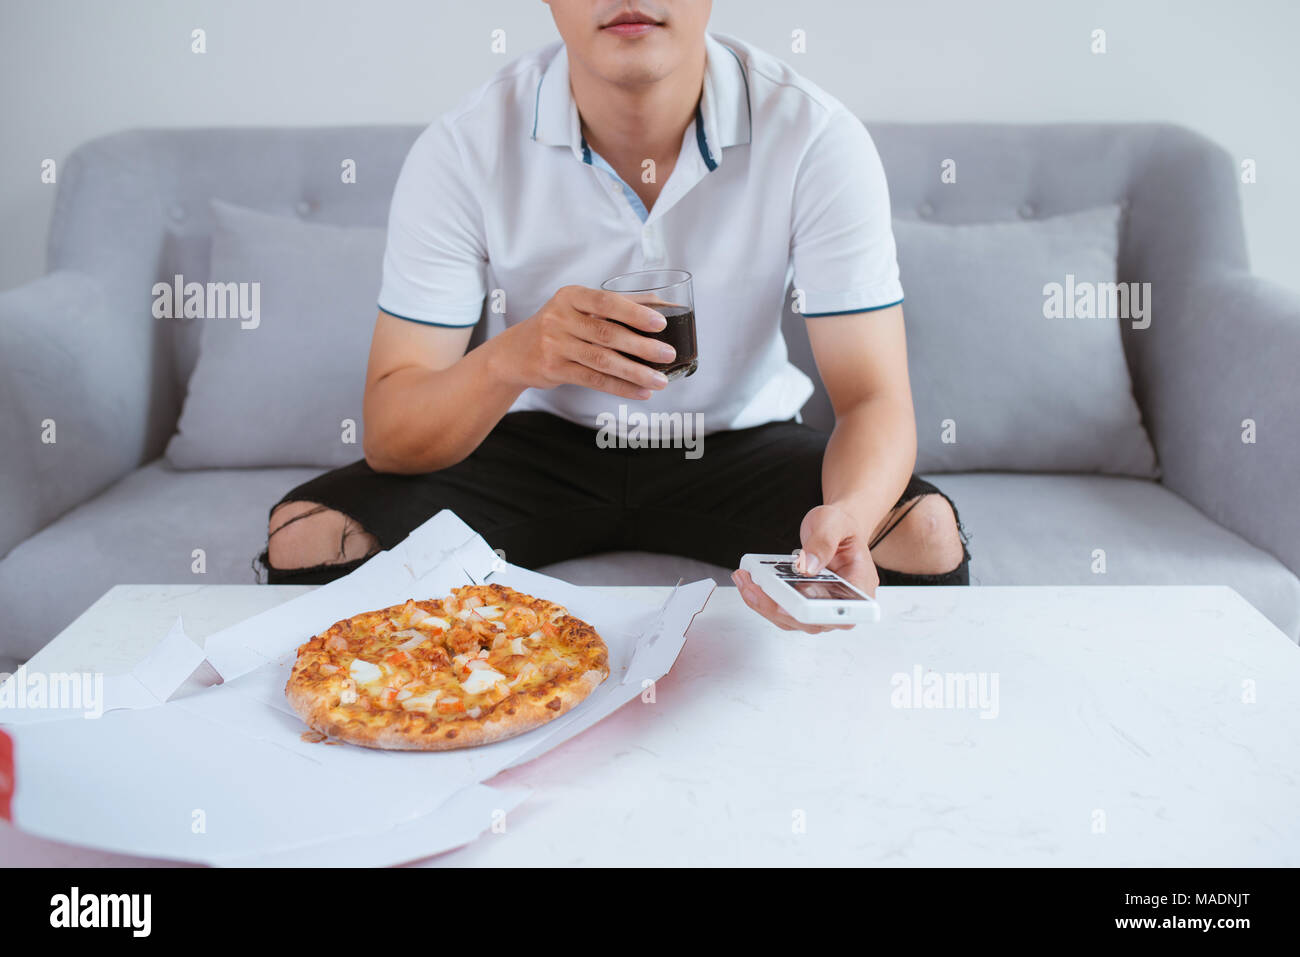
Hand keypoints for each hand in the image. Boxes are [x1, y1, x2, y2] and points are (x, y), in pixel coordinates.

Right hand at [490, 285, 674, 398]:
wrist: (515, 352)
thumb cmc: (558, 326)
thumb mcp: (579, 308)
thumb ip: (617, 304)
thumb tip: (663, 304)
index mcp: (570, 296)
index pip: (605, 301)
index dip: (634, 312)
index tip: (660, 322)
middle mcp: (559, 318)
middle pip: (607, 333)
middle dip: (641, 346)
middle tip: (668, 353)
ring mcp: (554, 345)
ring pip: (602, 360)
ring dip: (635, 372)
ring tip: (660, 380)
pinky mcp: (554, 370)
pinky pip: (594, 380)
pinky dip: (620, 387)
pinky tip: (641, 391)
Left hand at [732, 503, 878, 633]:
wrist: (834, 526)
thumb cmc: (840, 525)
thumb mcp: (834, 523)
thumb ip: (823, 542)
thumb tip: (808, 566)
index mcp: (859, 584)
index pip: (845, 613)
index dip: (819, 615)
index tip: (793, 606)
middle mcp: (841, 601)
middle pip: (811, 622)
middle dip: (778, 608)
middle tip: (753, 588)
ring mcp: (820, 605)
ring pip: (791, 619)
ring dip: (763, 604)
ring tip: (744, 581)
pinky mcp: (802, 603)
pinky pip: (781, 609)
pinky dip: (762, 598)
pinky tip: (748, 581)